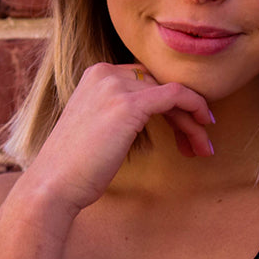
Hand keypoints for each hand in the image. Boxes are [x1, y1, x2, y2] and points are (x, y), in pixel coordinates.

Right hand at [21, 62, 214, 216]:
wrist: (53, 184)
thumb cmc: (75, 168)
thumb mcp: (97, 129)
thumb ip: (117, 115)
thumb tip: (143, 121)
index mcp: (96, 76)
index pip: (145, 80)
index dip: (170, 104)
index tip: (184, 132)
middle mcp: (105, 74)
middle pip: (160, 85)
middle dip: (184, 113)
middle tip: (199, 143)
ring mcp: (116, 86)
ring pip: (171, 93)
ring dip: (193, 120)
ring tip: (203, 148)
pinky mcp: (129, 105)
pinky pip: (175, 95)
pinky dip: (195, 107)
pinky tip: (204, 127)